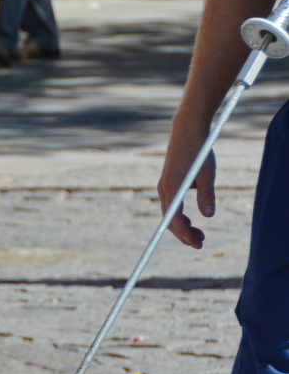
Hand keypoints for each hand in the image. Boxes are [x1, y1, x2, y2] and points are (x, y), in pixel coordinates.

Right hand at [159, 126, 216, 247]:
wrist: (186, 130)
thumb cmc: (199, 149)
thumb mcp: (207, 172)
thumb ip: (207, 194)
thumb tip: (209, 216)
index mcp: (172, 188)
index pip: (175, 219)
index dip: (185, 234)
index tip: (197, 243)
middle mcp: (164, 190)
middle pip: (170, 220)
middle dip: (184, 234)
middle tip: (200, 243)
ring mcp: (165, 187)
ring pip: (170, 214)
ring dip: (183, 227)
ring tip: (199, 234)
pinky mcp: (168, 184)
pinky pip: (171, 206)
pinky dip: (180, 216)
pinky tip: (192, 219)